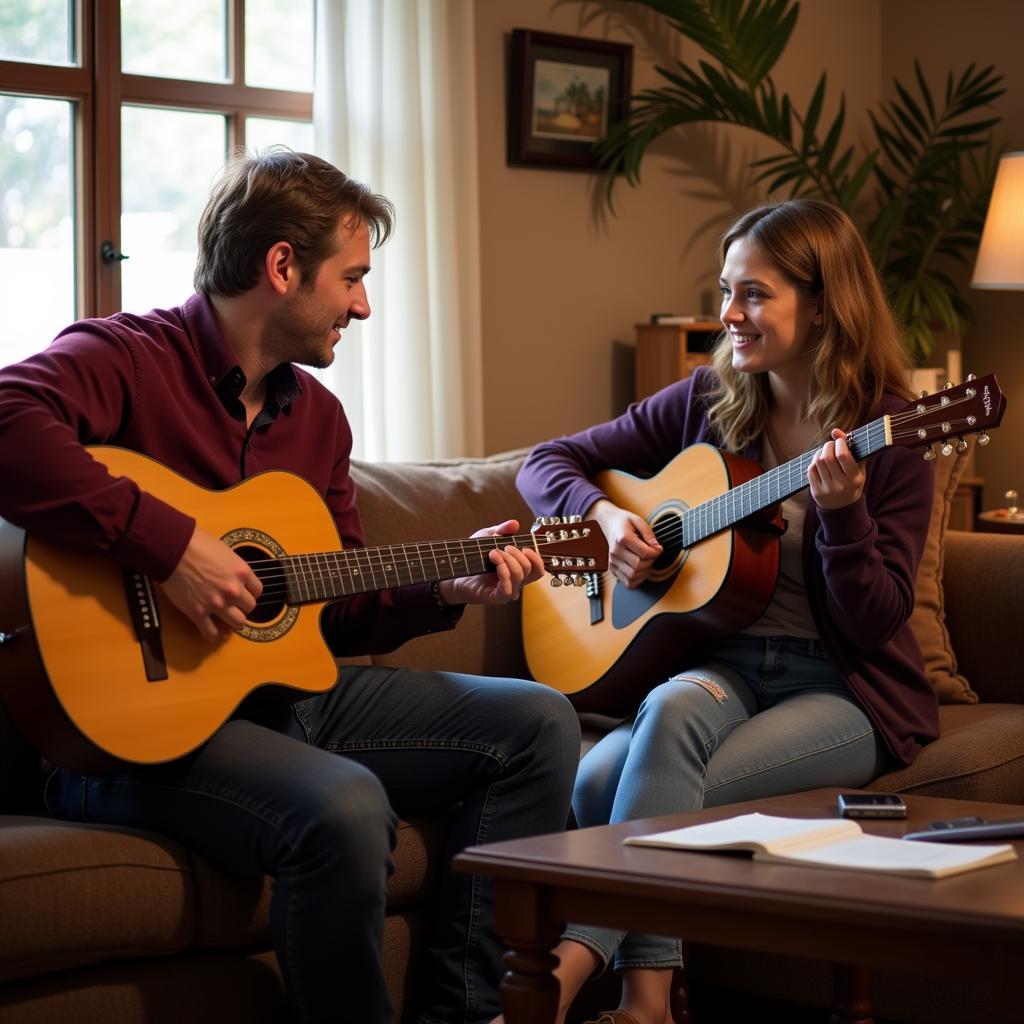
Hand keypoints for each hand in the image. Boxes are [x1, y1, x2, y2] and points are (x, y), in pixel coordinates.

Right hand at [160, 526, 262, 640]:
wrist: (174, 548)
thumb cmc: (197, 544)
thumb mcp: (225, 552)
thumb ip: (233, 568)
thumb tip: (234, 576)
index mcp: (242, 572)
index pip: (257, 590)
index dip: (250, 592)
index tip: (244, 594)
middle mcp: (233, 590)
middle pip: (249, 607)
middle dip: (242, 607)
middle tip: (235, 606)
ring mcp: (217, 603)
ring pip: (238, 623)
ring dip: (233, 623)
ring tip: (227, 621)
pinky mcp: (198, 612)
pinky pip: (211, 632)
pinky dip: (211, 633)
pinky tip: (210, 630)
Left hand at [439, 520, 543, 605]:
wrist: (455, 572)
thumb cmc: (472, 557)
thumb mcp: (487, 538)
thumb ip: (501, 530)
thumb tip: (515, 523)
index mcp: (518, 569)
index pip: (537, 569)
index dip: (535, 557)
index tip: (524, 546)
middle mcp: (516, 582)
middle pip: (529, 569)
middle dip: (517, 554)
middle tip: (504, 547)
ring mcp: (508, 590)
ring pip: (519, 576)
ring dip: (508, 560)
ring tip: (493, 552)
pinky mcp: (497, 598)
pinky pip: (508, 588)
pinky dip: (504, 571)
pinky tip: (494, 561)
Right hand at [590, 498, 661, 588]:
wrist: (608, 523)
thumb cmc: (624, 522)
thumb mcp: (638, 521)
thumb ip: (649, 534)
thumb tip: (657, 548)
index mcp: (623, 538)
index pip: (644, 553)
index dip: (656, 552)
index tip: (658, 549)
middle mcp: (615, 552)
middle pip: (638, 566)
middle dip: (651, 562)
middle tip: (653, 555)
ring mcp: (612, 561)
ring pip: (632, 576)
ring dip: (644, 573)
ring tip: (647, 563)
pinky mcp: (612, 568)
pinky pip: (626, 582)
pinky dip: (637, 580)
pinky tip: (641, 572)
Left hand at [808, 428, 865, 509]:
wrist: (842, 508)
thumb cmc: (852, 483)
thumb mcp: (858, 469)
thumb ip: (852, 449)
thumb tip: (835, 431)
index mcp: (854, 479)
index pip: (843, 456)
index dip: (839, 443)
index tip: (840, 440)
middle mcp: (841, 485)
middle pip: (828, 457)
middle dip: (828, 446)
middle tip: (831, 445)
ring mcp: (827, 489)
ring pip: (818, 462)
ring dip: (820, 452)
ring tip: (825, 452)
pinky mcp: (816, 491)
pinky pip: (811, 470)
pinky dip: (814, 461)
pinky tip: (819, 461)